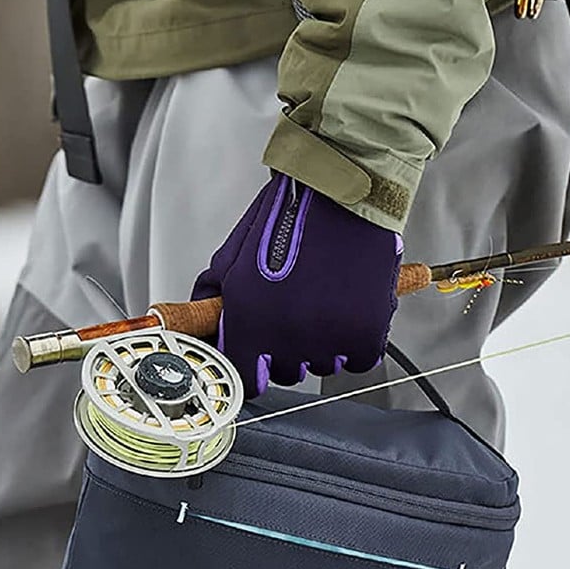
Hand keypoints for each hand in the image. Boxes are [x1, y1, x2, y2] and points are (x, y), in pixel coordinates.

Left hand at [191, 172, 401, 397]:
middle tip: (297, 316)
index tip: (260, 361)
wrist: (344, 192)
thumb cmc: (291, 215)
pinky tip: (349, 312)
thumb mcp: (235, 254)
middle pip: (287, 374)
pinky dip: (357, 343)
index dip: (253, 368)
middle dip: (289, 351)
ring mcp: (328, 339)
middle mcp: (287, 338)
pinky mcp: (365, 334)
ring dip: (324, 344)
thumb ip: (214, 295)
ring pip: (324, 366)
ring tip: (326, 304)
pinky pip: (359, 360)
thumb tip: (204, 322)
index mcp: (249, 321)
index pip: (245, 377)